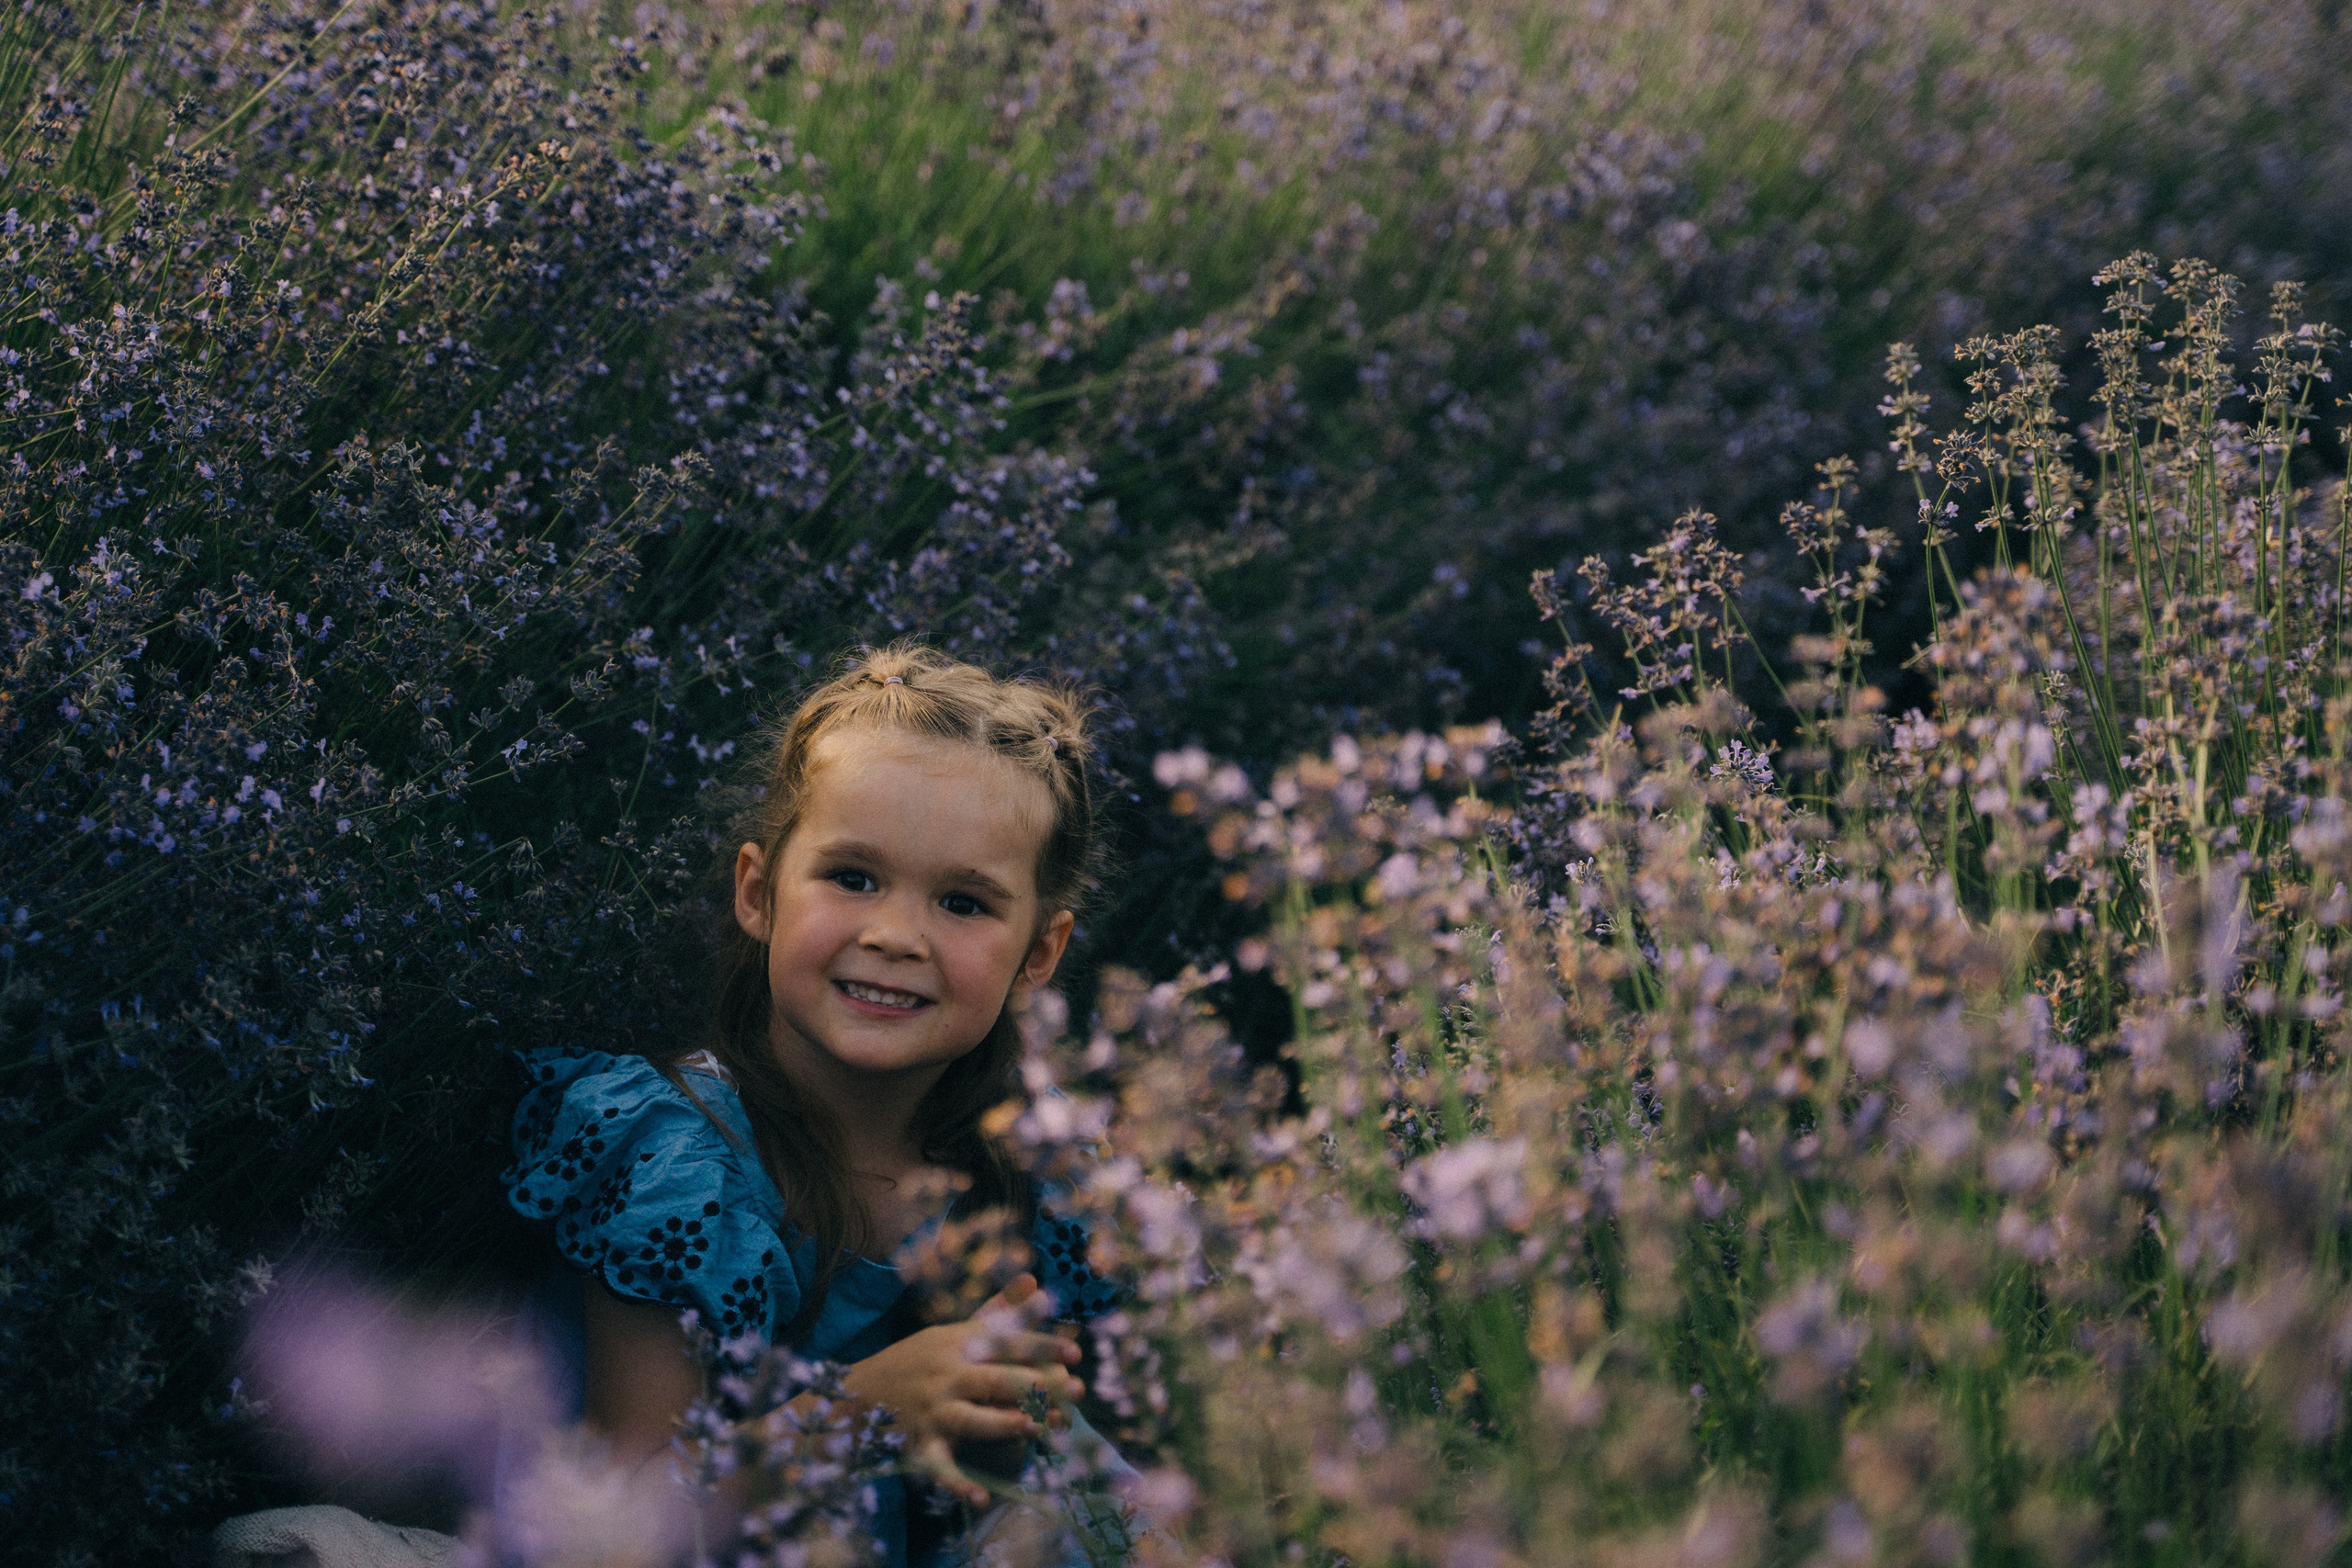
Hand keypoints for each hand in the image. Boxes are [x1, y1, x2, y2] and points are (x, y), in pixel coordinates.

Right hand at [839, 1273, 1083, 1507]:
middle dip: (1037, 1386)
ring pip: (971, 1419)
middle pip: (995, 1379)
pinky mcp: (920, 1445)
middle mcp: (947, 1376)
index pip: (1006, 1343)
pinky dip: (959, 1484)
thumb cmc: (919, 1360)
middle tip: (1076, 1393)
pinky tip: (982, 1498)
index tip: (1076, 1353)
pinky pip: (940, 1467)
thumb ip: (999, 1311)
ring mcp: (933, 1412)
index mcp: (958, 1345)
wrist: (857, 1394)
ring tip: (1036, 1428)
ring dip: (1003, 1424)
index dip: (1041, 1347)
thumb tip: (1035, 1280)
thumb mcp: (954, 1331)